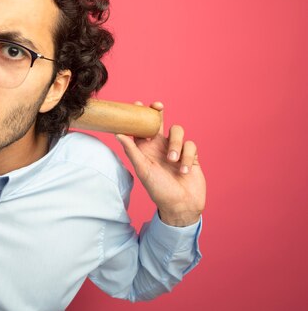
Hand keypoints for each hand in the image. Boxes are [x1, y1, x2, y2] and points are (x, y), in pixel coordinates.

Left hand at [116, 102, 205, 226]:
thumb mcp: (143, 170)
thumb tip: (118, 133)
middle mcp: (159, 146)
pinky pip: (191, 145)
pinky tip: (184, 170)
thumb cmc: (158, 191)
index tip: (136, 104)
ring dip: (175, 143)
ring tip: (172, 160)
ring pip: (177, 131)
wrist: (181, 206)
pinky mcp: (191, 155)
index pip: (140, 127)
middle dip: (158, 112)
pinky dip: (188, 157)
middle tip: (157, 107)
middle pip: (159, 121)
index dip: (138, 115)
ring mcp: (176, 149)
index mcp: (145, 149)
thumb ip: (132, 151)